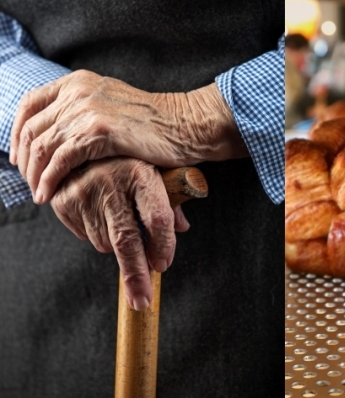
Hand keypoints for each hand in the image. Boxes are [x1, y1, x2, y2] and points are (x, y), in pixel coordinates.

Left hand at [10, 69, 246, 202]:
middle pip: (32, 129)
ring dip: (35, 175)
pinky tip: (49, 195)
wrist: (186, 124)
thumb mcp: (113, 106)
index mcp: (79, 82)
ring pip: (42, 146)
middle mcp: (78, 91)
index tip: (20, 157)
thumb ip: (85, 113)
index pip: (30, 105)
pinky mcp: (99, 131)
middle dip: (25, 161)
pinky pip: (61, 160)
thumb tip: (62, 135)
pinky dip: (49, 180)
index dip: (17, 134)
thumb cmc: (156, 123)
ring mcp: (87, 109)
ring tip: (39, 194)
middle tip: (30, 183)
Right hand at [50, 157, 189, 309]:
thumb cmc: (130, 159)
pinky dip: (97, 235)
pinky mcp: (64, 201)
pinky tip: (102, 214)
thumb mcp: (156, 171)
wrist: (83, 140)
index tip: (163, 266)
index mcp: (141, 172)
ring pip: (106, 243)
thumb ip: (171, 199)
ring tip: (121, 221)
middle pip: (128, 240)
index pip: (158, 218)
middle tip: (142, 301)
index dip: (163, 246)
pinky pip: (85, 236)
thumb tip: (182, 228)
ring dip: (119, 246)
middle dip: (136, 276)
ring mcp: (84, 192)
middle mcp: (111, 181)